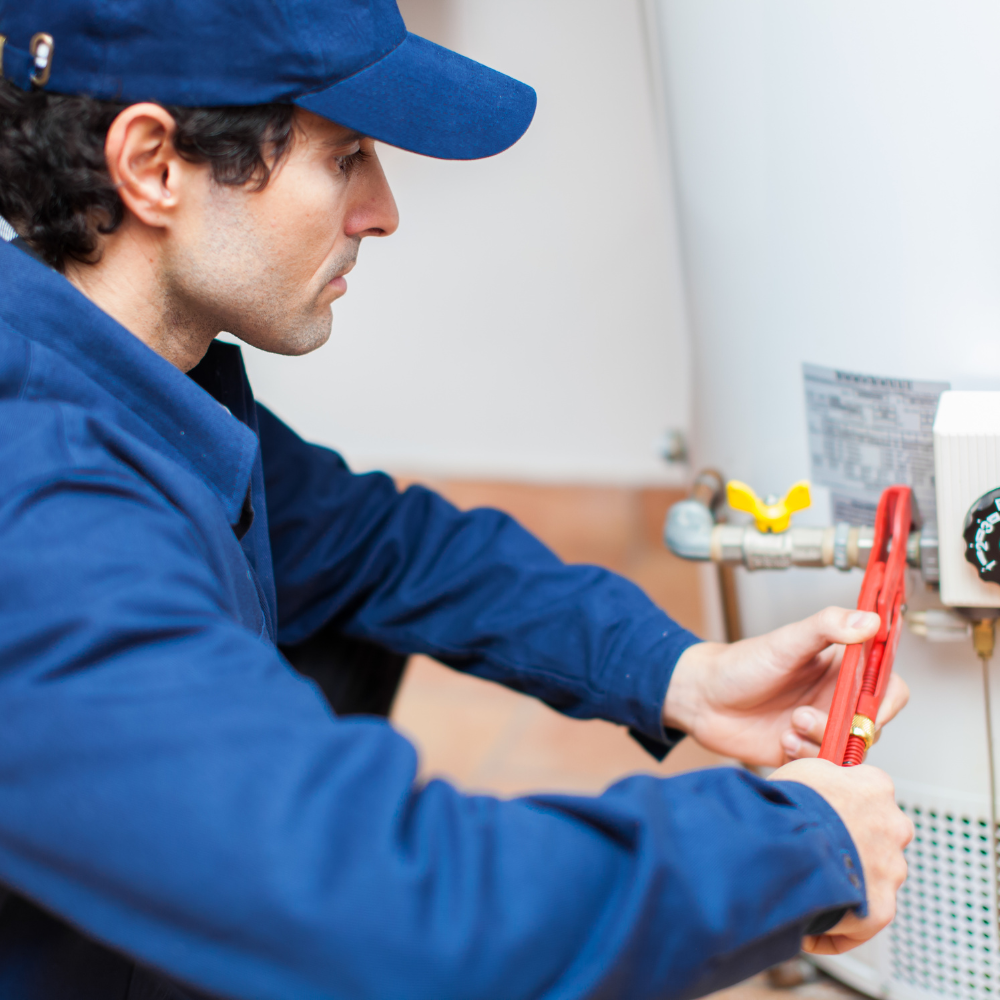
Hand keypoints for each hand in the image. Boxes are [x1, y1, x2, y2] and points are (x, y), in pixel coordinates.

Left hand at [663, 607, 908, 765]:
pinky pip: (825, 766)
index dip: (886, 700)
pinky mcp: (805, 752)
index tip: (867, 706)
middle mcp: (836, 699)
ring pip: (850, 748)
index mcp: (841, 669)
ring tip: (790, 725)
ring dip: (822, 741)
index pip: (889, 686)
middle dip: (847, 726)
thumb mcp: (785, 640)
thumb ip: (828, 626)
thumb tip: (869, 619)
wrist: (702, 699)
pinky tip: (782, 740)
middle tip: (807, 715)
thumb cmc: (740, 664)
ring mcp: (822, 727)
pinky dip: (806, 756)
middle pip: (872, 724)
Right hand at [770, 757, 912, 952]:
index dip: (846, 803)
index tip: (830, 811)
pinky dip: (839, 927)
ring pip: (874, 876)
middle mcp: (894, 825)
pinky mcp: (882, 908)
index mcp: (876, 786)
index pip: (871, 792)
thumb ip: (828, 776)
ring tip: (809, 885)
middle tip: (818, 850)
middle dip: (855, 844)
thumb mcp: (806, 769)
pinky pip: (862, 921)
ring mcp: (891, 868)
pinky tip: (810, 927)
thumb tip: (826, 781)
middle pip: (879, 836)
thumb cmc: (790, 803)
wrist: (788, 843)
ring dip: (849, 881)